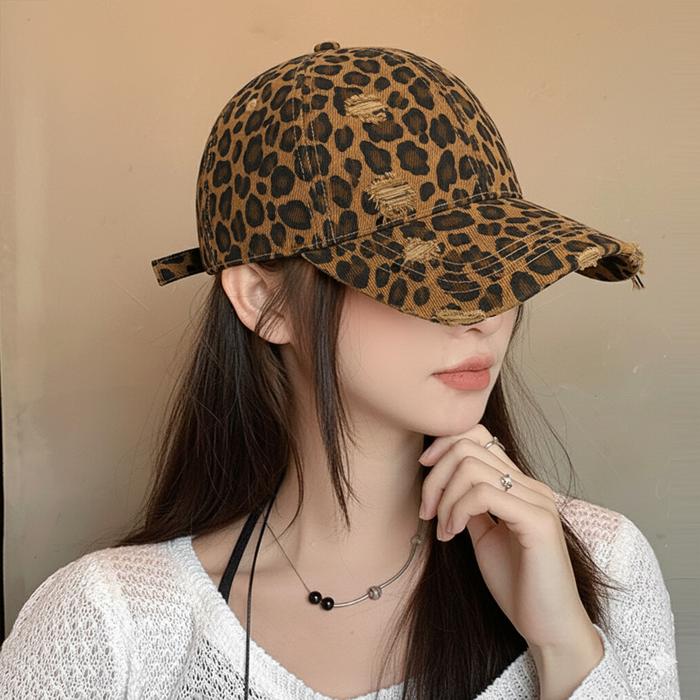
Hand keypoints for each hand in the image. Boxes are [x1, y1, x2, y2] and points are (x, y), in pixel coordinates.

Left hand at [418, 423, 598, 651]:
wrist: (549, 629)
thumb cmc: (518, 586)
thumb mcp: (484, 536)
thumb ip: (470, 506)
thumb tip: (445, 483)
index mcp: (520, 485)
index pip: (479, 435)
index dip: (444, 445)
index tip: (425, 473)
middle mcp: (531, 485)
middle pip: (468, 445)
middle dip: (435, 476)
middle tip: (427, 511)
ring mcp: (537, 500)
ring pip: (471, 466)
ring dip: (444, 498)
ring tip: (442, 529)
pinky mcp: (538, 521)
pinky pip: (484, 494)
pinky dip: (457, 510)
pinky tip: (452, 534)